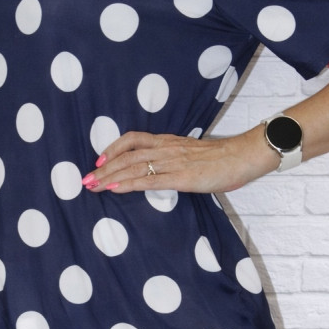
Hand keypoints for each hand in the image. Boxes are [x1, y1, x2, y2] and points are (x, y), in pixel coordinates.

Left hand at [82, 128, 277, 195]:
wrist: (243, 156)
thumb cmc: (221, 159)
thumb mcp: (192, 155)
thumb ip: (174, 160)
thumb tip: (160, 171)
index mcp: (169, 141)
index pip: (133, 139)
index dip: (113, 148)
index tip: (98, 159)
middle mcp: (166, 148)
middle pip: (127, 154)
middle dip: (103, 167)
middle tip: (85, 179)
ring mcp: (173, 162)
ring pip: (133, 167)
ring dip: (109, 177)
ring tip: (92, 186)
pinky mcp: (181, 177)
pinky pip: (149, 180)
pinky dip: (128, 184)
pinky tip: (114, 189)